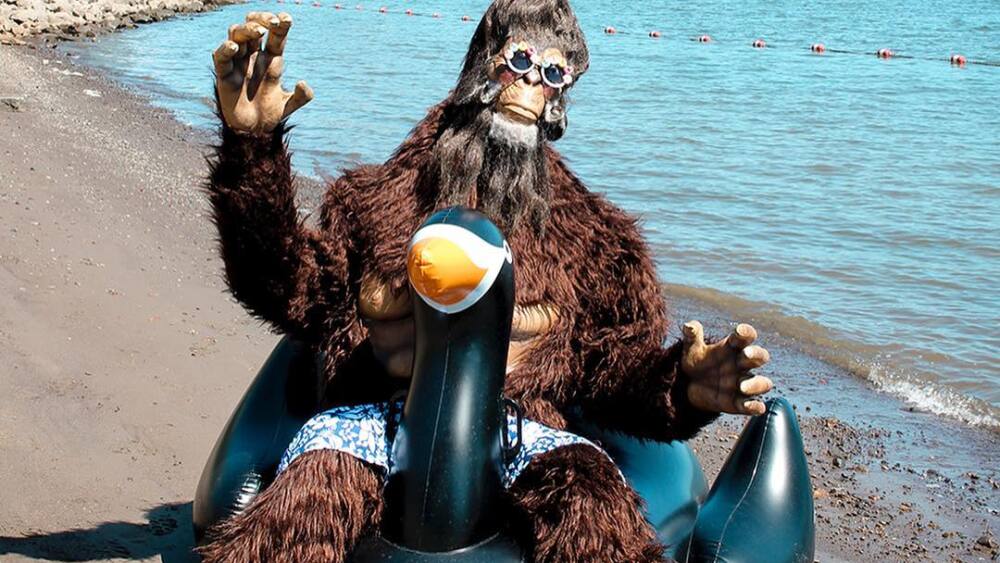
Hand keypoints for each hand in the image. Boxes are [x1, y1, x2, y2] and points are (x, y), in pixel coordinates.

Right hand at [212, 12, 312, 131]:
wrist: (252, 132)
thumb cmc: (269, 115)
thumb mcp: (289, 106)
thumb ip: (301, 96)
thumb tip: (302, 83)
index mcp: (271, 60)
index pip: (275, 36)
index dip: (280, 25)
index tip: (287, 18)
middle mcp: (253, 57)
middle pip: (253, 27)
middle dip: (262, 20)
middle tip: (273, 22)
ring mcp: (238, 64)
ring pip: (236, 35)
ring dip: (247, 29)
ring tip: (258, 31)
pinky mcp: (224, 75)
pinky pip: (221, 57)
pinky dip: (225, 49)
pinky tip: (234, 47)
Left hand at [681, 321, 772, 415]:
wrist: (689, 386)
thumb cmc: (697, 362)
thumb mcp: (692, 348)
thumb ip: (692, 336)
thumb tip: (689, 326)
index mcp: (732, 347)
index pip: (745, 336)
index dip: (745, 332)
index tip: (740, 331)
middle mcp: (742, 364)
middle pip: (759, 357)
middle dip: (755, 355)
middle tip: (746, 355)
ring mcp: (743, 384)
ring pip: (762, 383)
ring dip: (756, 384)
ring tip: (742, 386)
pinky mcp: (739, 403)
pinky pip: (753, 405)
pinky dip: (755, 407)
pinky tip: (751, 407)